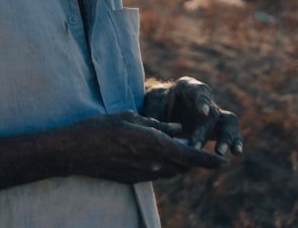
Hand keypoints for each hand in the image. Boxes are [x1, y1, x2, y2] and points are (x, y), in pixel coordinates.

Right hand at [61, 111, 225, 183]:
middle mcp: (152, 163)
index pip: (191, 157)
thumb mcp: (128, 117)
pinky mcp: (132, 180)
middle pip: (183, 167)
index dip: (209, 161)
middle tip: (199, 150)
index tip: (223, 162)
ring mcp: (142, 174)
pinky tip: (154, 156)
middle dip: (194, 160)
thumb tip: (178, 128)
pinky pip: (156, 175)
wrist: (74, 152)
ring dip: (178, 164)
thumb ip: (156, 123)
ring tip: (178, 152)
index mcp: (153, 144)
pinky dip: (163, 167)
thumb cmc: (99, 128)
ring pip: (171, 172)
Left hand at [142, 76, 243, 156]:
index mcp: (188, 88)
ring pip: (229, 122)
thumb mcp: (152, 107)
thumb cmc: (156, 105)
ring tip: (220, 152)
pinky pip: (233, 134)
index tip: (203, 112)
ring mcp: (215, 114)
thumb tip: (152, 133)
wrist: (164, 108)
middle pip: (212, 112)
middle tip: (196, 145)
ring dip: (227, 137)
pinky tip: (236, 153)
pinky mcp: (220, 128)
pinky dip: (236, 142)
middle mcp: (205, 100)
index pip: (198, 91)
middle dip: (205, 130)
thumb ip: (155, 117)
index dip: (202, 101)